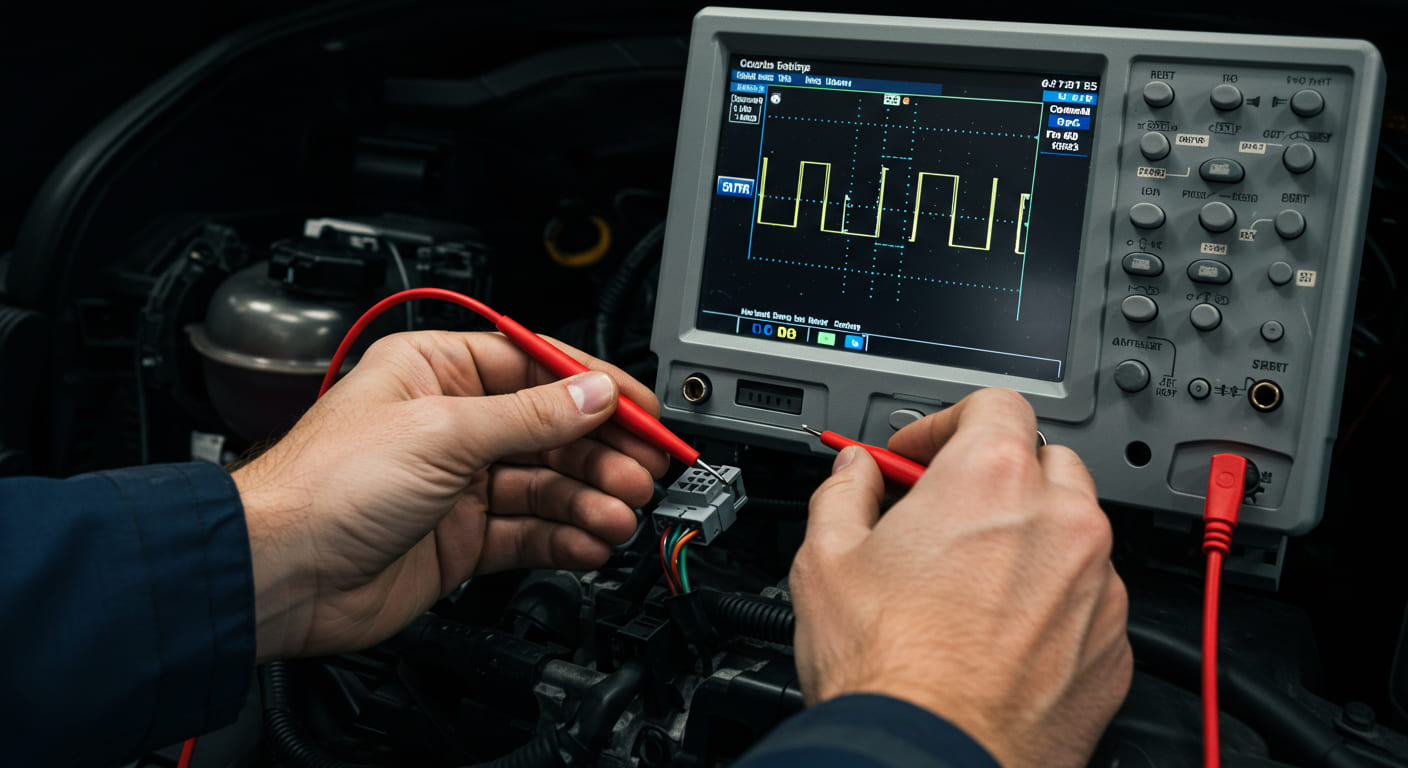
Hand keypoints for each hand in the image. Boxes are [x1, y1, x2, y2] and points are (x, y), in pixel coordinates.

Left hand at [232, 331, 668, 661]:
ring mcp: (458, 484)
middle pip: (551, 430)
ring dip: (590, 499)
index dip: (595, 388)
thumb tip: (592, 395)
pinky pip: (529, 532)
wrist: (279, 573)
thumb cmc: (324, 486)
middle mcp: (452, 423)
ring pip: (546, 485)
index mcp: (438, 371)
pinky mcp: (461, 538)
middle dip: (602, 451)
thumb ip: (528, 417)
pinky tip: (591, 541)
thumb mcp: (442, 432)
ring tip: (621, 513)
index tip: (642, 409)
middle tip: (644, 471)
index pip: (537, 368)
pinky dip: (565, 537)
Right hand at [791, 388, 1130, 767]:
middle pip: (1043, 461)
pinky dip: (1053, 600)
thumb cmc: (886, 669)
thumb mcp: (825, 558)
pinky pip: (1090, 598)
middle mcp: (1061, 522)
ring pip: (1073, 532)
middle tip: (943, 512)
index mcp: (992, 480)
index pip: (993, 403)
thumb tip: (853, 474)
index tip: (919, 453)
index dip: (946, 422)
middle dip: (995, 477)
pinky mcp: (1113, 645)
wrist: (932, 758)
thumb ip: (843, 492)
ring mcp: (1098, 586)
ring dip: (1029, 538)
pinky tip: (1000, 632)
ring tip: (970, 581)